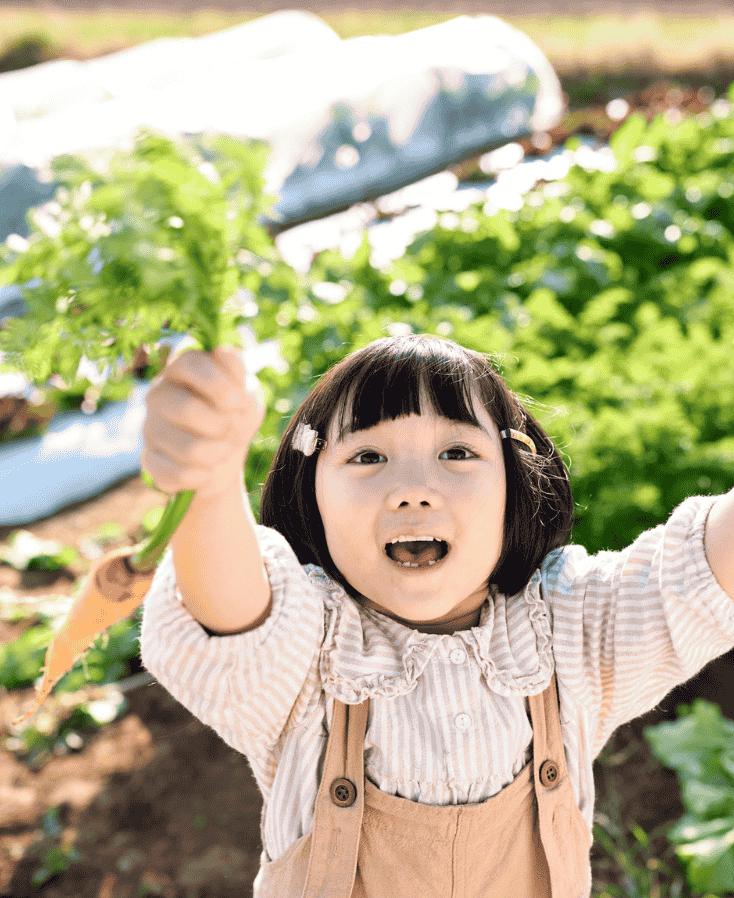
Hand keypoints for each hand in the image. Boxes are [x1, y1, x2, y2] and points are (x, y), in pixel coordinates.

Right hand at [142, 346, 264, 498]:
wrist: (226, 456)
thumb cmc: (236, 415)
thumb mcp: (247, 393)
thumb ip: (237, 375)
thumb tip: (225, 353)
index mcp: (182, 368)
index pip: (189, 363)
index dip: (217, 384)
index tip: (238, 401)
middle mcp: (159, 394)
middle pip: (187, 409)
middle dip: (222, 425)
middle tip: (231, 427)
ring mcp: (150, 427)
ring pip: (188, 449)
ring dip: (217, 453)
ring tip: (222, 448)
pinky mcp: (149, 460)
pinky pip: (177, 474)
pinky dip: (202, 476)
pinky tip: (206, 469)